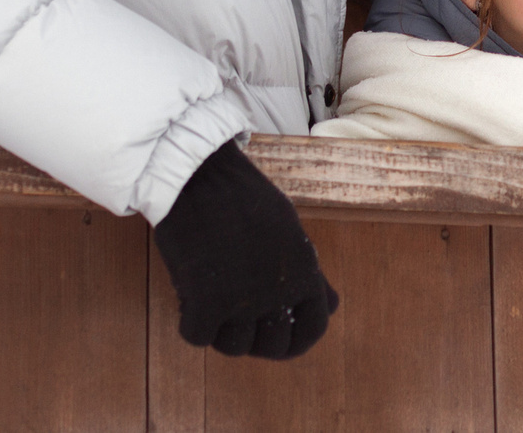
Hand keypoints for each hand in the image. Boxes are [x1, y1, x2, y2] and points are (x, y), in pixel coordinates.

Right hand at [152, 141, 339, 358]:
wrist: (199, 176)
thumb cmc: (242, 199)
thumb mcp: (289, 230)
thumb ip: (307, 272)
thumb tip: (333, 306)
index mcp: (304, 271)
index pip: (314, 327)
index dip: (295, 341)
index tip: (277, 339)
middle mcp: (280, 290)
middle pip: (274, 346)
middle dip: (255, 340)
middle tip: (235, 320)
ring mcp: (244, 299)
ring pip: (234, 346)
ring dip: (221, 331)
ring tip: (211, 300)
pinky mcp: (207, 301)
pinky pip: (198, 336)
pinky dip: (190, 322)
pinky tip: (189, 296)